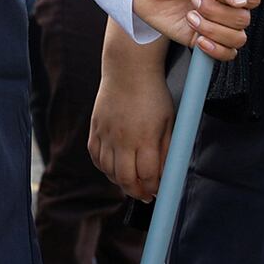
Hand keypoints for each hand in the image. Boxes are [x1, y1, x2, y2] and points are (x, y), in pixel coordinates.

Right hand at [90, 60, 176, 201]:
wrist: (128, 69)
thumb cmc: (153, 93)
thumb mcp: (168, 121)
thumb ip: (166, 150)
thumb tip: (165, 174)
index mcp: (145, 138)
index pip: (148, 175)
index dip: (154, 188)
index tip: (158, 192)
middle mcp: (123, 139)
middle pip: (126, 179)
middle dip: (136, 192)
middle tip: (144, 195)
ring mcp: (106, 134)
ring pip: (108, 171)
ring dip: (119, 181)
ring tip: (130, 182)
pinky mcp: (95, 128)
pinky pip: (95, 156)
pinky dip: (104, 167)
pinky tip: (113, 168)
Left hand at [131, 0, 258, 58]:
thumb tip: (241, 1)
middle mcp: (229, 4)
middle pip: (243, 20)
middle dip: (216, 11)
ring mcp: (219, 23)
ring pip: (237, 39)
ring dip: (211, 29)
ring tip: (190, 15)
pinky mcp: (206, 40)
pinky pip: (227, 54)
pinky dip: (214, 49)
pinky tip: (198, 37)